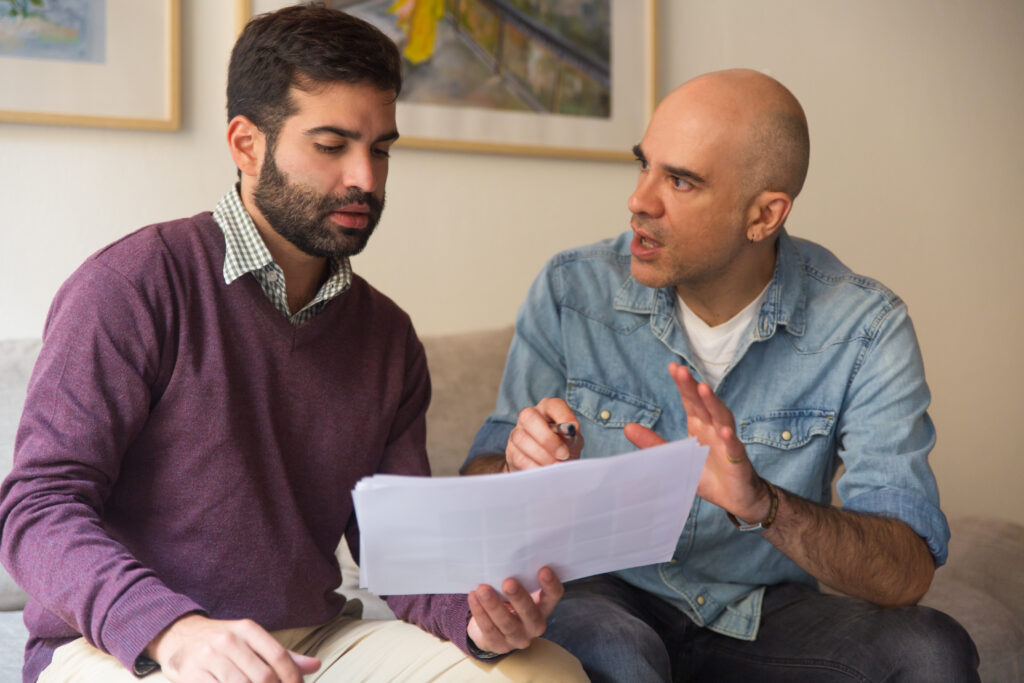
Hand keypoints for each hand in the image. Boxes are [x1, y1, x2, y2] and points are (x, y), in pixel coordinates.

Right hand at [146, 613, 320, 682]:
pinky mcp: (192, 674)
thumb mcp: (251, 640)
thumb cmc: (223, 641)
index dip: (293, 677)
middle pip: (262, 676)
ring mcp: (209, 657)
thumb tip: (314, 665)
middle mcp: (229, 640)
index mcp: (247, 629)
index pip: (279, 655)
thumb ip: (281, 655)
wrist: (178, 635)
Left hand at [466, 566, 562, 654]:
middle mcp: (535, 625)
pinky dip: (480, 612)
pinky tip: (474, 597)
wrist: (492, 628)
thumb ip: (519, 577)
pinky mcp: (499, 645)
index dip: (551, 585)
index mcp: (544, 607)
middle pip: (530, 614)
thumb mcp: (518, 590)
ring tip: (483, 589)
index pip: (554, 596)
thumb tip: (507, 553)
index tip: (543, 569)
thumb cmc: (508, 600)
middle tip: (508, 582)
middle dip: (519, 597)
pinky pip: (489, 629)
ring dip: (494, 605)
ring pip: (507, 623)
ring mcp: (518, 638)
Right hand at [505, 398, 583, 470]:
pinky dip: (534, 466)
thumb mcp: (571, 440)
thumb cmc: (561, 447)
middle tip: (563, 454)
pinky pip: (518, 457)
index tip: (574, 430)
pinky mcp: (511, 452)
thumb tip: (570, 432)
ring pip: (521, 438)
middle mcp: (528, 417)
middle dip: (547, 438)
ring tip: (555, 465)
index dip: (563, 415)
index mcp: (547, 409)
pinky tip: (545, 472)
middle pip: (529, 417)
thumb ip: (571, 435)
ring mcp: (516, 433)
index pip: (553, 405)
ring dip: (542, 455)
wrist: (546, 465)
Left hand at [624, 363, 771, 521]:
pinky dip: (730, 439)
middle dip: (693, 387)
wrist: (736, 497)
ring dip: (713, 403)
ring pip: (721, 418)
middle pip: (703, 404)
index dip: (682, 385)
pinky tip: (725, 431)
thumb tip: (627, 427)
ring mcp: (727, 442)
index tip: (673, 367)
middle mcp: (714, 428)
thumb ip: (654, 442)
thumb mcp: (676, 458)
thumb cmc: (708, 474)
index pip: (690, 401)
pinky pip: (734, 448)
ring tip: (703, 389)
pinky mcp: (737, 461)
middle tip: (682, 370)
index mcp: (699, 425)